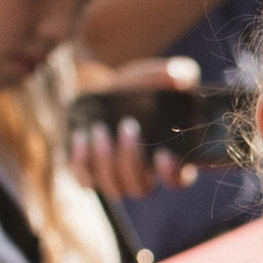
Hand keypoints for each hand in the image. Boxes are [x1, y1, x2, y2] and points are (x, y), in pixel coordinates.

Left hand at [68, 57, 202, 197]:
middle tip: (127, 126)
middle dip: (131, 160)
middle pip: (141, 189)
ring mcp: (116, 178)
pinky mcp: (90, 174)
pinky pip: (85, 181)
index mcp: (168, 157)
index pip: (177, 180)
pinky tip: (82, 136)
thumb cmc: (138, 87)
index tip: (163, 154)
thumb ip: (178, 73)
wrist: (103, 91)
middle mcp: (143, 175)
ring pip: (114, 189)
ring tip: (99, 129)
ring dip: (105, 161)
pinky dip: (81, 162)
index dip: (172, 174)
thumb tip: (181, 79)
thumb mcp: (159, 76)